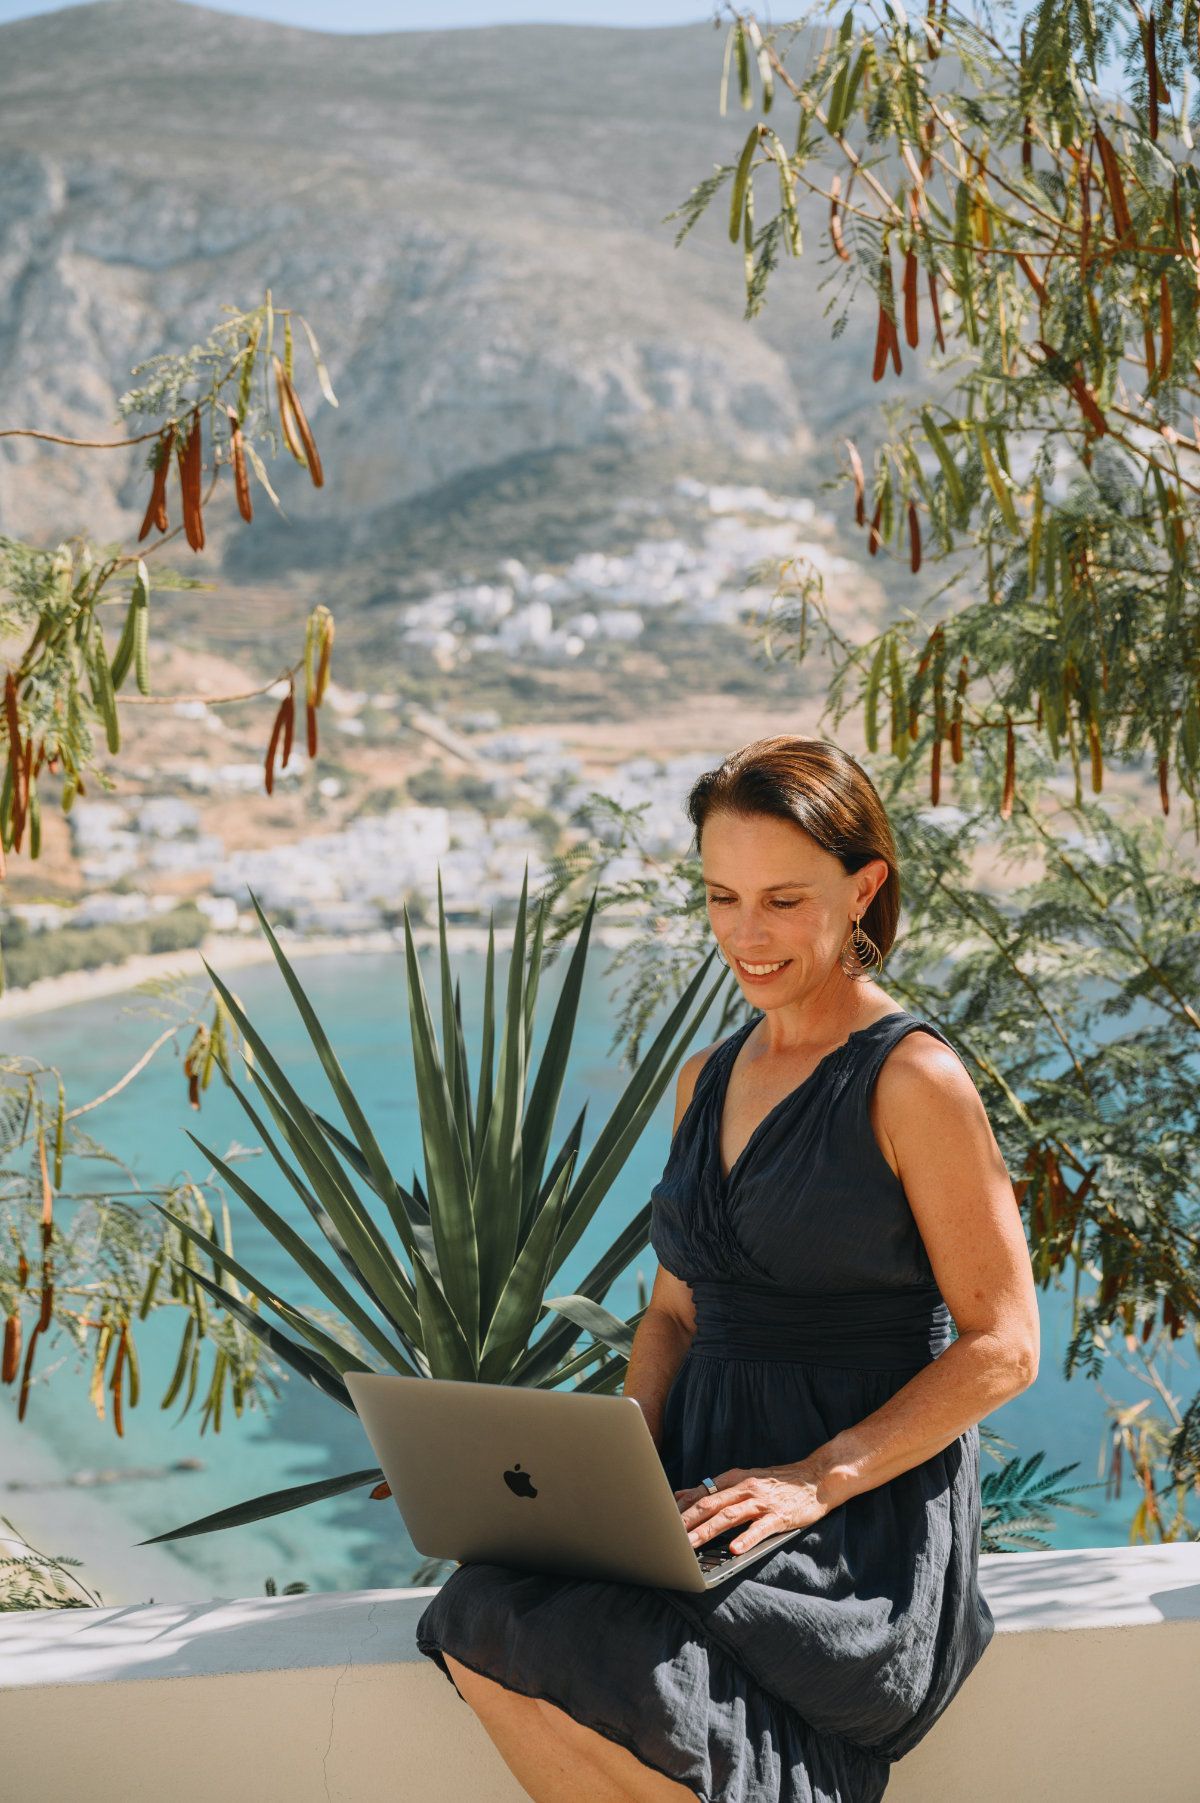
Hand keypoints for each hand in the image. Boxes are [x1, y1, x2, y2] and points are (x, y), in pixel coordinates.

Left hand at [673, 1463, 830, 1556]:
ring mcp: (762, 1502)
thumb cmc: (778, 1483)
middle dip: (686, 1521)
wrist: (816, 1477)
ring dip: (707, 1531)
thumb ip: (716, 1489)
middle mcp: (745, 1488)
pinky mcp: (779, 1516)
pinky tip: (734, 1549)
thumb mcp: (745, 1480)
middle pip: (710, 1505)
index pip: (702, 1493)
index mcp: (735, 1479)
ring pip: (729, 1516)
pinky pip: (760, 1529)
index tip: (660, 1519)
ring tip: (690, 1545)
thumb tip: (683, 1495)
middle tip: (667, 1536)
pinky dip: (746, 1539)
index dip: (680, 1507)